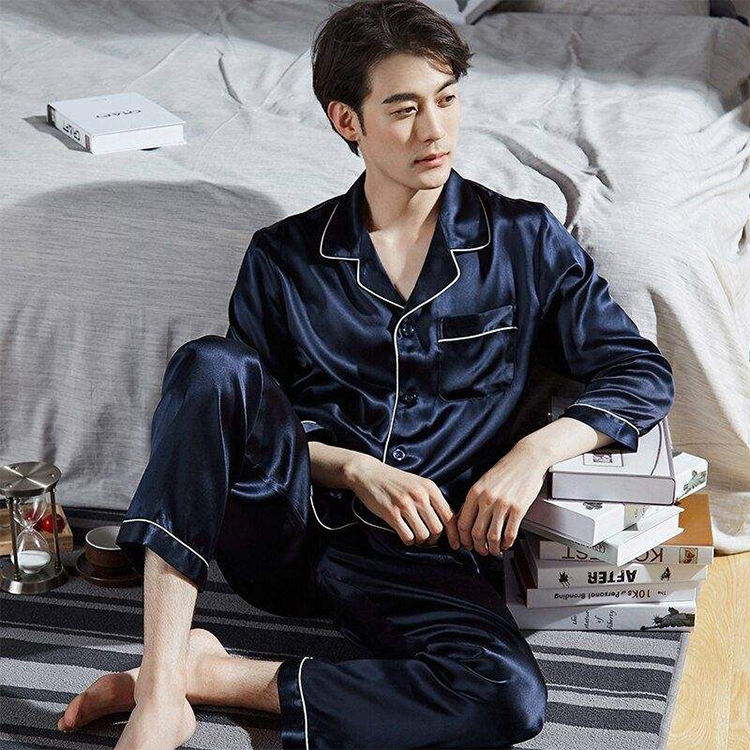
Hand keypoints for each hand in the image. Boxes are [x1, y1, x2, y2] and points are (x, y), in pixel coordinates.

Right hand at [343, 454, 460, 548]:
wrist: (368, 473)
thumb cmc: (395, 481)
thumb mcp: (418, 483)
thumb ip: (432, 499)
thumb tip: (447, 522)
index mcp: (430, 488)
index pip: (449, 516)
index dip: (454, 534)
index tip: (455, 545)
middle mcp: (420, 495)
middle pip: (437, 529)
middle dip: (433, 539)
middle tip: (427, 539)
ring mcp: (405, 504)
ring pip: (423, 535)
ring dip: (420, 541)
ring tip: (415, 537)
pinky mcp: (391, 513)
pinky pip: (407, 536)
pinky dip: (408, 541)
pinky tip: (404, 536)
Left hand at [457, 440, 548, 556]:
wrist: (527, 459)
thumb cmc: (506, 469)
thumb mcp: (483, 481)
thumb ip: (474, 499)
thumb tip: (466, 518)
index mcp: (475, 492)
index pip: (462, 523)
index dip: (463, 538)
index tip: (466, 544)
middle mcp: (487, 499)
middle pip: (476, 533)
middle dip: (477, 547)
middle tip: (481, 550)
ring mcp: (503, 504)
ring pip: (492, 537)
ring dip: (492, 548)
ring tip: (494, 550)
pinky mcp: (518, 508)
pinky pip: (509, 533)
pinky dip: (507, 543)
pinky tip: (506, 544)